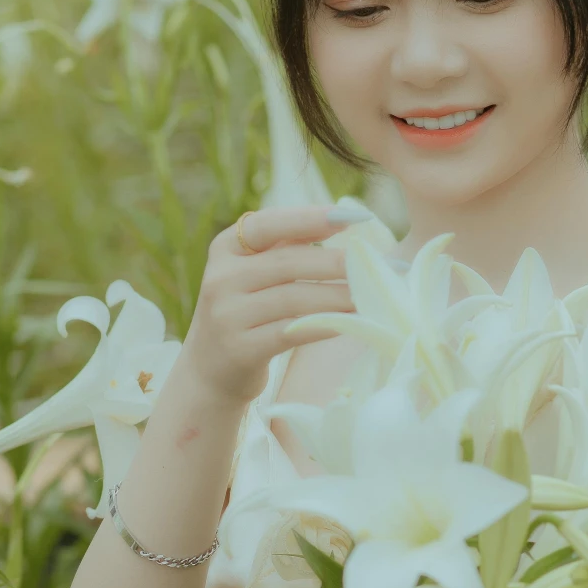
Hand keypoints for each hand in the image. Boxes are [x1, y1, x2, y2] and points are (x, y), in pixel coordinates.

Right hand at [179, 205, 353, 408]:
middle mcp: (220, 277)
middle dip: (337, 262)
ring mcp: (227, 315)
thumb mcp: (253, 272)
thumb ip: (286, 245)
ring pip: (295, 298)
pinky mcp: (240, 349)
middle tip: (378, 263)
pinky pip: (292, 332)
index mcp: (225, 248)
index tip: (354, 216)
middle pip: (288, 263)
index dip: (310, 218)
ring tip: (372, 295)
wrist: (210, 372)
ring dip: (339, 296)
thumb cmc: (245, 312)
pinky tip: (351, 321)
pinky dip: (326, 324)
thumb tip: (340, 218)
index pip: (268, 225)